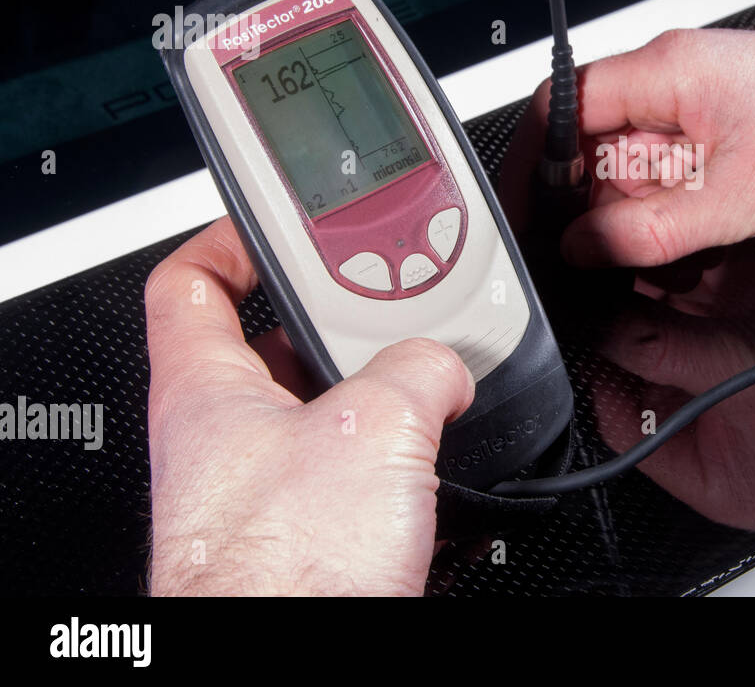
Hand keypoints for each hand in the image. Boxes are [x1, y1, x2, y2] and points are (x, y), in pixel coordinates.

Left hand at [145, 218, 473, 595]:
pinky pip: (364, 485)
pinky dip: (407, 474)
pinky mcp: (314, 545)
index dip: (231, 242)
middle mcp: (227, 442)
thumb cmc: (284, 576)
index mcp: (207, 391)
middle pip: (281, 349)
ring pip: (332, 419)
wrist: (297, 666)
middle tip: (398, 312)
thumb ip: (418, 366)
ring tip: (441, 392)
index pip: (190, 282)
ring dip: (389, 406)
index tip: (280, 228)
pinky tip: (448, 478)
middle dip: (346, 328)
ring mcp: (270, 497)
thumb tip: (447, 362)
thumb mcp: (375, 424)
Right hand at [505, 29, 754, 267]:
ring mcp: (703, 103)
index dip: (533, 162)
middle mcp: (677, 79)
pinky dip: (673, 211)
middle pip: (598, 143)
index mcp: (667, 71)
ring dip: (638, 214)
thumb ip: (652, 228)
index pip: (561, 106)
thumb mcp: (740, 197)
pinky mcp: (728, 128)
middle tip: (595, 260)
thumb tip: (584, 245)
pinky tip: (688, 246)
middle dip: (593, 204)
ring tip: (656, 258)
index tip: (523, 210)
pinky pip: (677, 171)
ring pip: (639, 164)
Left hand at [589, 233, 754, 528]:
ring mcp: (735, 345)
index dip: (595, 372)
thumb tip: (606, 336)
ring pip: (665, 307)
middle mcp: (715, 399)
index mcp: (712, 456)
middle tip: (581, 270)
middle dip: (614, 313)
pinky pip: (701, 273)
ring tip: (608, 237)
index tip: (572, 329)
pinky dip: (679, 251)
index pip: (625, 418)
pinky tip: (653, 228)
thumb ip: (671, 354)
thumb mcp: (751, 377)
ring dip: (640, 274)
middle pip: (640, 355)